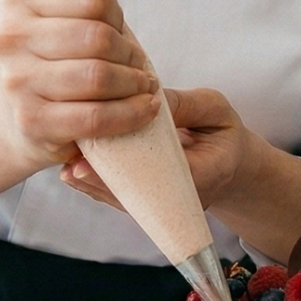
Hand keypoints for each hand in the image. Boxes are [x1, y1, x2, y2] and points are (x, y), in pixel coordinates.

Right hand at [0, 0, 158, 169]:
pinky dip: (131, 113)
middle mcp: (9, 37)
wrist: (18, 114)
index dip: (115, 13)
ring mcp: (17, 82)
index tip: (118, 28)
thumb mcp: (71, 12)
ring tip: (143, 84)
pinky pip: (95, 117)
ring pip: (98, 77)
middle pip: (97, 37)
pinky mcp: (32, 122)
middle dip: (129, 51)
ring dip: (134, 82)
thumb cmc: (54, 54)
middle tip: (137, 62)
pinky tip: (145, 108)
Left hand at [59, 87, 300, 257]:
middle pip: (136, 198)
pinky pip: (123, 196)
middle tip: (72, 167)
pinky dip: (99, 183)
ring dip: (95, 184)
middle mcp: (180, 197)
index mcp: (205, 175)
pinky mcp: (150, 200)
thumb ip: (187, 105)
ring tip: (68, 165)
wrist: (231, 162)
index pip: (163, 182)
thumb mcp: (215, 110)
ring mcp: (164, 203)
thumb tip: (151, 96)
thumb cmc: (222, 132)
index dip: (127, 176)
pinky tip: (76, 166)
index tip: (94, 164)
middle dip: (102, 182)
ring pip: (125, 200)